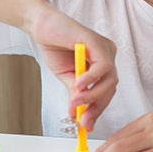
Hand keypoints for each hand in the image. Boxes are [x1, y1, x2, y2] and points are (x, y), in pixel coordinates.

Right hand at [22, 2, 117, 129]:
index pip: (106, 91)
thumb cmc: (55, 47)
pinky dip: (91, 79)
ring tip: (76, 101)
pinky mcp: (97, 42)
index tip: (87, 125)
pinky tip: (77, 85)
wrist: (42, 26)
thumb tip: (77, 114)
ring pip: (110, 79)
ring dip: (92, 95)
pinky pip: (102, 65)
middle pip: (111, 88)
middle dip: (96, 107)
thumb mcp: (67, 76)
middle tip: (83, 120)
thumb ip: (75, 93)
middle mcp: (108, 55)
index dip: (97, 110)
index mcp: (103, 64)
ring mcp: (105, 48)